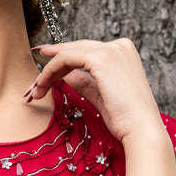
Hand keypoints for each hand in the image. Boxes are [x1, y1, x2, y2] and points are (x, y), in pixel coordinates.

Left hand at [25, 39, 165, 144]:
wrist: (140, 129)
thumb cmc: (126, 119)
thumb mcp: (101, 95)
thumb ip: (85, 82)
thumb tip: (67, 76)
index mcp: (123, 53)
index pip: (87, 51)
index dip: (64, 57)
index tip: (46, 67)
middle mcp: (119, 46)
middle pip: (76, 49)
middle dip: (53, 63)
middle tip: (35, 76)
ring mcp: (110, 50)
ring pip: (68, 53)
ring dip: (49, 71)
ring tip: (37, 89)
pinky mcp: (100, 58)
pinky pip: (66, 59)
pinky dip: (51, 71)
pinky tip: (42, 84)